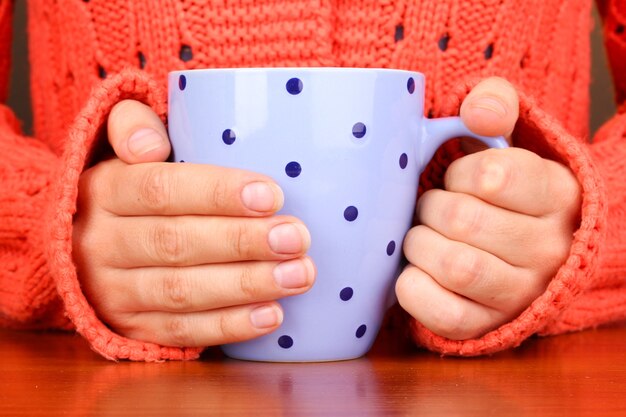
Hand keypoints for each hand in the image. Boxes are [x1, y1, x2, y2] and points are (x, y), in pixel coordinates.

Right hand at [73, 100, 314, 346]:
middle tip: (296, 238)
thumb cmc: (132, 188)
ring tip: (299, 274)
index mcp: (104, 191)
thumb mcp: (123, 147)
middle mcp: (102, 243)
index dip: (217, 193)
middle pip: (176, 243)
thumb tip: (148, 145)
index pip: (160, 189)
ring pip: (182, 292)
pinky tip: (271, 315)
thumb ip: (133, 126)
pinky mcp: (132, 328)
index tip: (272, 195)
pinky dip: (230, 326)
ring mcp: (113, 292)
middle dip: (243, 242)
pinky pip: (182, 332)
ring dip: (246, 285)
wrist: (86, 245)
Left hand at [395, 77, 580, 339]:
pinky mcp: (487, 326)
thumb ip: (495, 106)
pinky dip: (414, 288)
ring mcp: (520, 294)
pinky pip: (443, 313)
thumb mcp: (508, 141)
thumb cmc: (504, 194)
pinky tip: (416, 271)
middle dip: (430, 208)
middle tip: (430, 209)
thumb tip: (478, 109)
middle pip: (463, 220)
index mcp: (557, 195)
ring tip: (422, 237)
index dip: (459, 173)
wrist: (526, 256)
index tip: (457, 178)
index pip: (493, 175)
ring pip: (455, 266)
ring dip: (420, 244)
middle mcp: (548, 249)